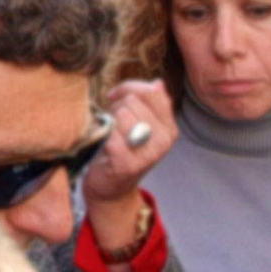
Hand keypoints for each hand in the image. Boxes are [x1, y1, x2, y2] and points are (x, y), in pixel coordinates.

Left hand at [82, 80, 176, 206]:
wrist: (111, 188)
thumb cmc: (122, 150)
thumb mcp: (139, 124)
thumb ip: (148, 103)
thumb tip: (157, 83)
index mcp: (169, 128)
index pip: (151, 91)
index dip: (127, 89)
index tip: (114, 98)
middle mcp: (163, 141)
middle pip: (132, 101)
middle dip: (116, 107)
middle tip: (111, 123)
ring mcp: (147, 153)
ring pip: (121, 114)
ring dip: (108, 120)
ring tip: (108, 133)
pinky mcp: (127, 163)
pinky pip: (110, 133)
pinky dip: (101, 135)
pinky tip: (102, 145)